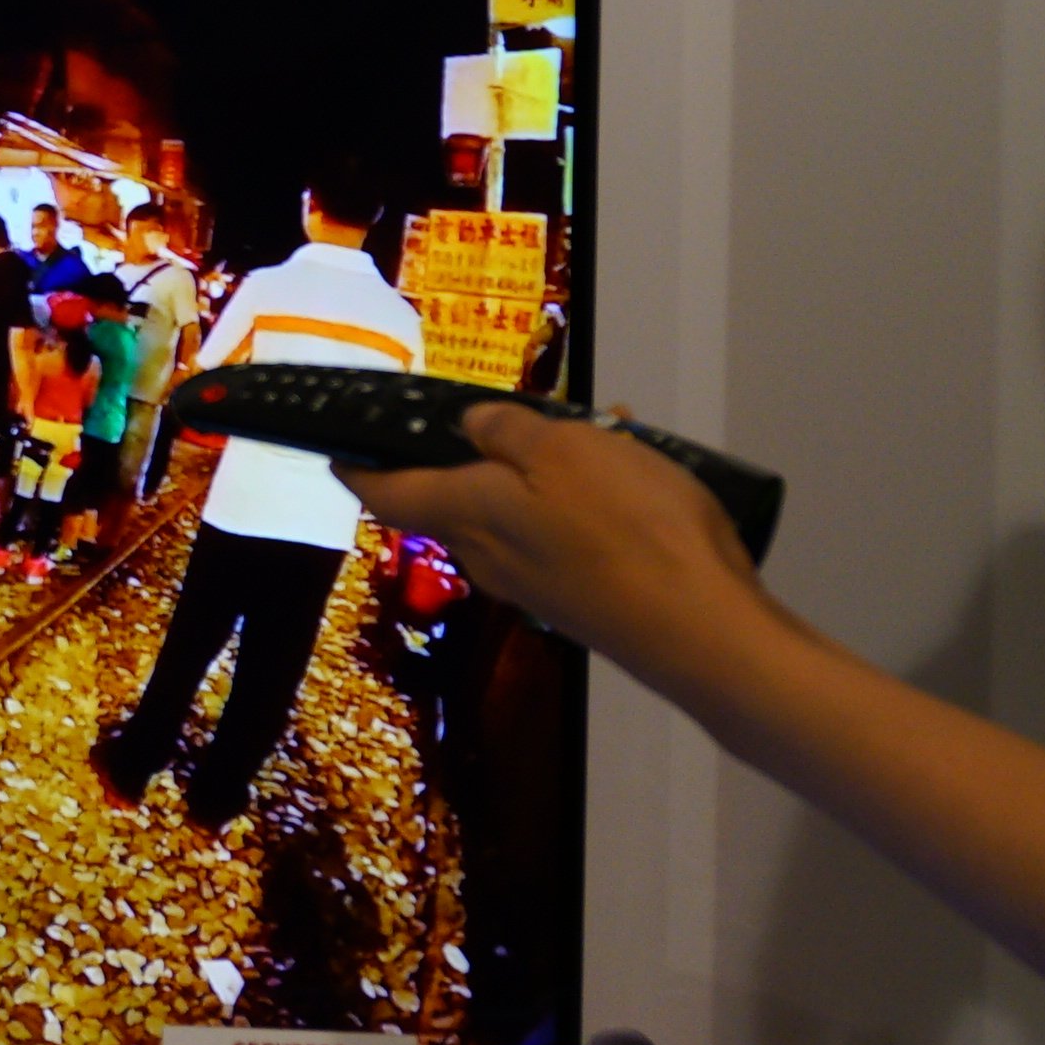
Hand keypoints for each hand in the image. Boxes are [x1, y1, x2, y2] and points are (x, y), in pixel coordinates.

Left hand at [348, 402, 780, 695]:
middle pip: (456, 502)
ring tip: (600, 428)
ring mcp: (540, 586)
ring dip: (544, 471)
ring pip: (519, 515)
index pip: (391, 494)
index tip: (341, 452)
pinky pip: (565, 535)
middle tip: (511, 412)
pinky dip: (585, 500)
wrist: (703, 631)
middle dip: (475, 456)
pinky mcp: (585, 601)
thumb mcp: (566, 449)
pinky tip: (635, 474)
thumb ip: (509, 432)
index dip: (361, 470)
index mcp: (471, 516)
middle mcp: (492, 559)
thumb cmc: (630, 529)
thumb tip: (469, 425)